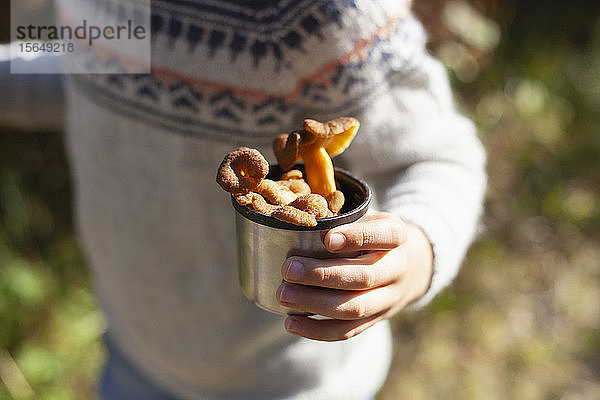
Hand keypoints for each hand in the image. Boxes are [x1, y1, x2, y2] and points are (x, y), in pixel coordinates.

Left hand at [277, 211, 432, 340]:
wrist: (409, 265)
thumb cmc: (373, 233)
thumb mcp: (367, 216)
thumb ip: (341, 217)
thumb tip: (299, 218)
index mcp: (397, 235)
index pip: (385, 236)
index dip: (357, 238)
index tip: (327, 239)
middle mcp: (398, 268)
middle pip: (364, 277)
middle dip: (322, 275)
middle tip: (289, 269)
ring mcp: (389, 298)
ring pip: (355, 307)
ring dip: (315, 304)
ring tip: (284, 294)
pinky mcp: (375, 319)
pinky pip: (347, 330)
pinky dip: (317, 330)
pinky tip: (291, 323)